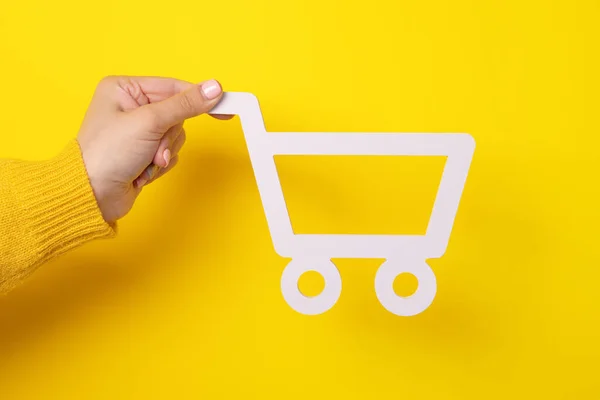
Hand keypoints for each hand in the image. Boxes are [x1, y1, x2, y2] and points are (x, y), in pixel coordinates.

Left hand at [77, 76, 229, 224]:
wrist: (92, 196)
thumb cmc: (107, 154)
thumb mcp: (149, 122)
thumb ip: (185, 104)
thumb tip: (214, 89)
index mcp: (124, 89)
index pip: (173, 87)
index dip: (199, 98)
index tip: (225, 106)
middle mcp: (130, 106)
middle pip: (177, 115)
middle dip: (168, 138)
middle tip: (154, 150)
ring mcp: (137, 131)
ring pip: (175, 136)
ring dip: (165, 153)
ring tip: (145, 163)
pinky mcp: (143, 152)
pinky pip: (169, 153)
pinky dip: (160, 164)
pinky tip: (142, 171)